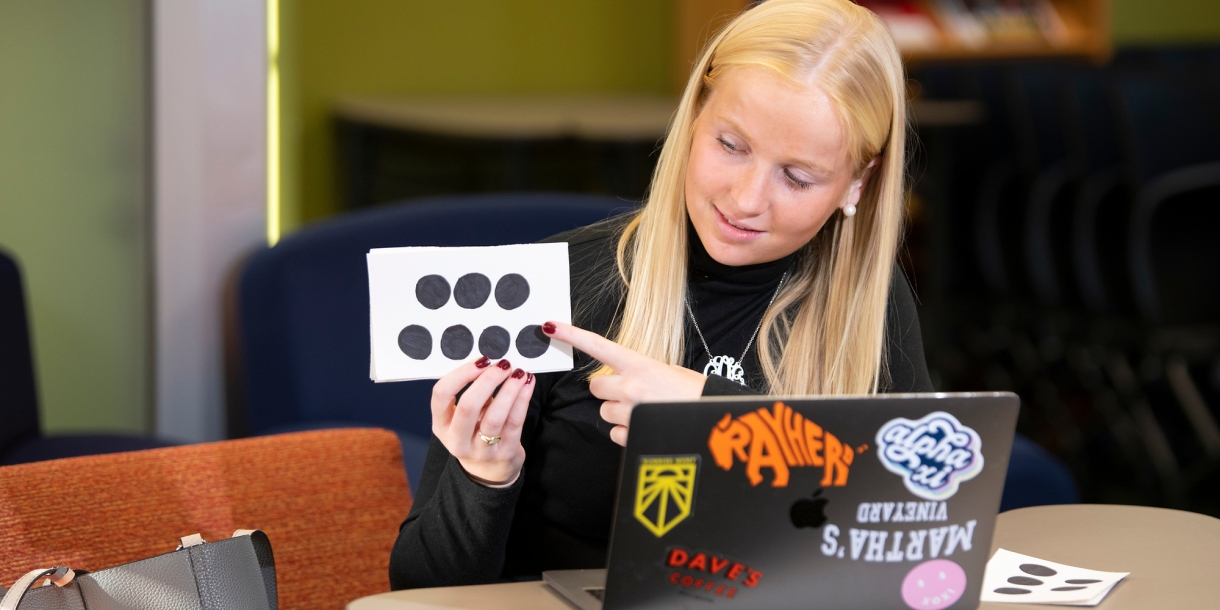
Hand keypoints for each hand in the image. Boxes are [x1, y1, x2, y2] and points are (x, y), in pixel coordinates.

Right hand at [430, 356, 534, 485]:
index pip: (441, 394)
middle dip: (487, 380)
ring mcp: (481, 450)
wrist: (489, 473)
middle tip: (503, 365)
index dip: (460, 374)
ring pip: (495, 417)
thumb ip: (472, 392)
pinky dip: (522, 400)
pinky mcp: (505, 453)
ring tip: (519, 373)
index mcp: (442, 425)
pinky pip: (515, 423)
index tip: (480, 361)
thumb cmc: (475, 434)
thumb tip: (491, 362)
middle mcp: (457, 439)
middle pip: (468, 406)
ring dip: (509, 390)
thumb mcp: (464, 417)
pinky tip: (528, 385)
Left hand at [543, 321, 705, 445]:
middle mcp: (629, 386)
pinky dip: (627, 432)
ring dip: (619, 412)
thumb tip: (623, 382)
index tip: (550, 326)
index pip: (597, 346)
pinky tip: (646, 427)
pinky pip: (615, 433)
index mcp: (639, 364)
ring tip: (645, 412)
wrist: (713, 419)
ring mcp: (628, 412)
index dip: (572, 335)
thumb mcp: (668, 373)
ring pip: (605, 412)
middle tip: (630, 393)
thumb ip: (639, 373)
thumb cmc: (696, 394)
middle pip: (595, 387)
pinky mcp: (630, 434)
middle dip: (607, 391)